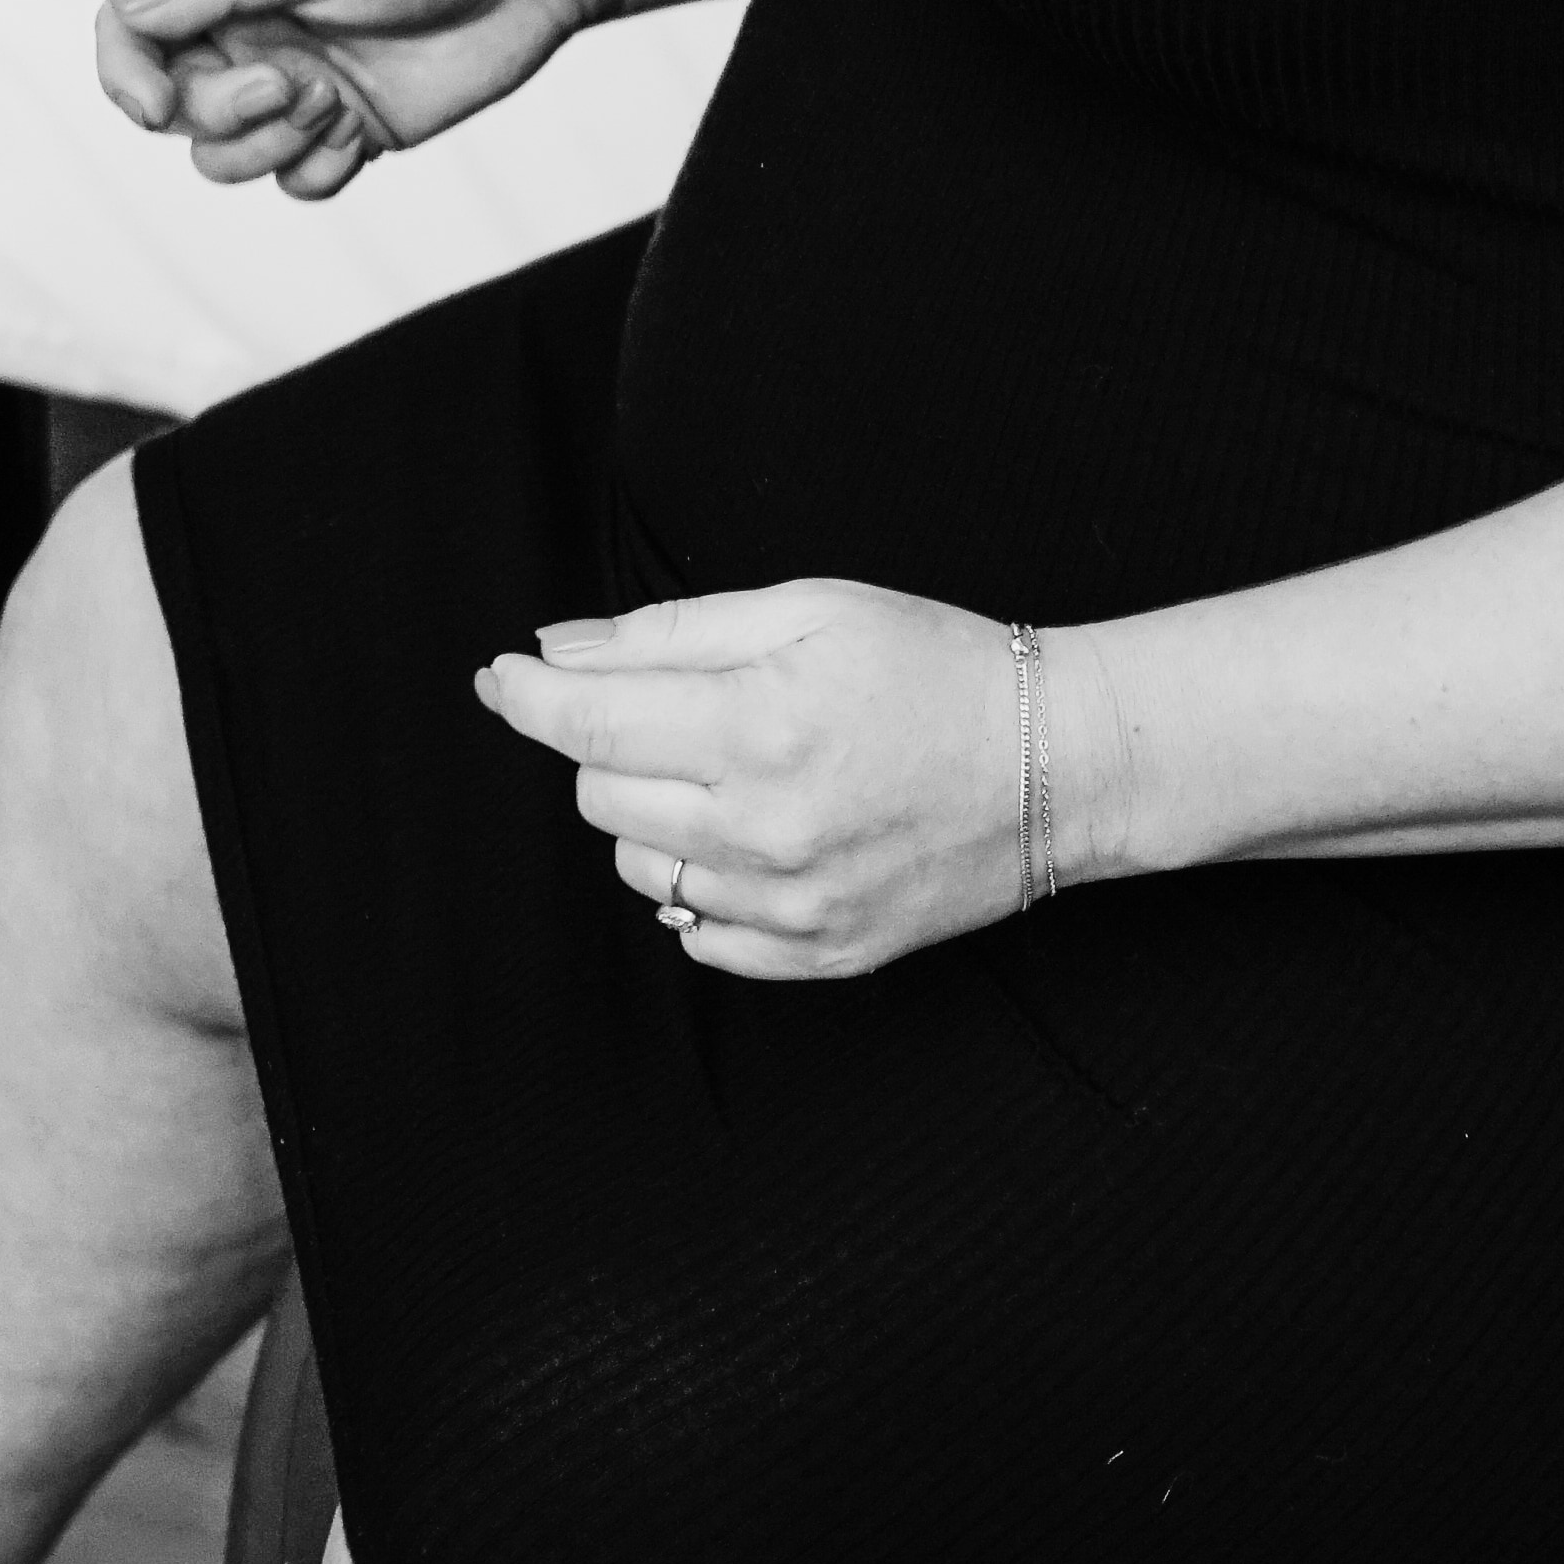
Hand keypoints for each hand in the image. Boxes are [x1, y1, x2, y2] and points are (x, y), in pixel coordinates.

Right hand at [98, 0, 575, 199]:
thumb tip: (124, 12)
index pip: (130, 30)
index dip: (123, 75)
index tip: (155, 107)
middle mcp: (251, 31)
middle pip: (174, 107)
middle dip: (222, 111)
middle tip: (296, 84)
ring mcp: (298, 85)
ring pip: (225, 157)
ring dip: (270, 144)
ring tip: (337, 104)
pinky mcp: (349, 129)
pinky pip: (296, 182)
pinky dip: (320, 169)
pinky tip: (366, 130)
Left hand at [472, 585, 1062, 981]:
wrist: (1060, 763)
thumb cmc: (937, 667)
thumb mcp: (812, 609)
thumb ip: (672, 631)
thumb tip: (555, 650)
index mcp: (760, 726)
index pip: (587, 724)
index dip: (528, 696)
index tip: (504, 678)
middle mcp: (765, 828)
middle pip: (601, 800)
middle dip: (617, 747)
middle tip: (687, 713)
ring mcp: (791, 905)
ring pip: (640, 872)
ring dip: (658, 821)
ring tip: (737, 776)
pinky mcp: (819, 954)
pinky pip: (698, 936)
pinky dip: (703, 888)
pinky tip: (758, 840)